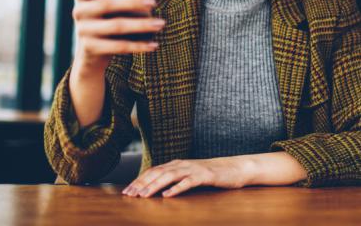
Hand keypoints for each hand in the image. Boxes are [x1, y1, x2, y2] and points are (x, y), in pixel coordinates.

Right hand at [72, 0, 165, 67]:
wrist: (92, 53)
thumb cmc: (108, 20)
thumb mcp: (110, 7)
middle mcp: (79, 12)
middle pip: (106, 3)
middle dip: (132, 2)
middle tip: (153, 2)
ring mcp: (83, 31)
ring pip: (116, 26)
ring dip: (141, 25)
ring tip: (160, 23)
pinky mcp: (91, 49)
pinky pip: (118, 46)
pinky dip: (139, 45)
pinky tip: (154, 44)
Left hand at [122, 157, 250, 197]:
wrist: (233, 168)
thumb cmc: (209, 174)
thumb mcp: (188, 175)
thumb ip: (174, 179)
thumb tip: (156, 189)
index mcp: (176, 164)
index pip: (153, 171)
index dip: (139, 180)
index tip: (126, 191)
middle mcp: (182, 164)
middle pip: (157, 172)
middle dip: (141, 184)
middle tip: (129, 195)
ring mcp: (193, 169)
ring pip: (169, 176)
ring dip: (154, 186)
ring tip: (143, 195)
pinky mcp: (204, 176)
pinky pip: (188, 182)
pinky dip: (176, 188)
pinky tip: (167, 195)